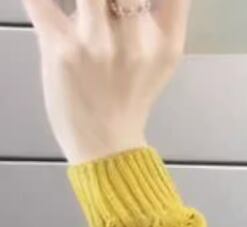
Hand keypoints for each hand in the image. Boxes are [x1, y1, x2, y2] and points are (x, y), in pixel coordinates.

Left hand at [24, 0, 190, 164]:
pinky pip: (40, 2)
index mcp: (165, 43)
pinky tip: (45, 5)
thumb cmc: (130, 100)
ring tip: (83, 12)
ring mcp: (97, 44)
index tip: (134, 3)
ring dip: (85, 1)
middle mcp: (135, 41)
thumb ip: (163, 18)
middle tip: (99, 9)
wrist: (107, 147)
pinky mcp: (60, 47)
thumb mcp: (162, 61)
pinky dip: (38, 0)